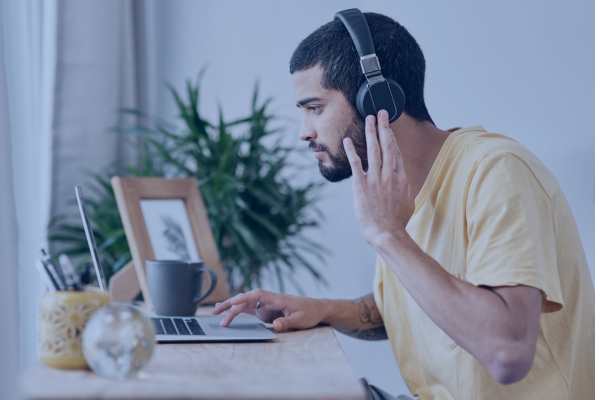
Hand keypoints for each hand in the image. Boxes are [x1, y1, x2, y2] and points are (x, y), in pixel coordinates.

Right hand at [212, 289, 325, 331]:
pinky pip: (250, 310)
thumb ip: (287, 323)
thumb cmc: (310, 312)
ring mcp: (267, 305)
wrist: (318, 309)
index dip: (244, 298)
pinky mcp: (267, 311)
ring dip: (232, 307)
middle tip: (216, 311)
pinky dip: (239, 311)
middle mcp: (269, 300)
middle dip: (231, 303)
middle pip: (246, 298)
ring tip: (217, 314)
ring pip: (246, 304)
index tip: (232, 303)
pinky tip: (229, 316)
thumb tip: (274, 326)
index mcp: (277, 299)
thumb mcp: (300, 320)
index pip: (257, 296)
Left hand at [343, 110, 414, 245]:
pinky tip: (347, 140)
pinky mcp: (362, 186)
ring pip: (374, 150)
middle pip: (387, 145)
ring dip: (371, 132)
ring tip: (368, 119)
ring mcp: (375, 179)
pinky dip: (351, 151)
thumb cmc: (397, 221)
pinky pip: (356, 164)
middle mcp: (389, 174)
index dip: (391, 136)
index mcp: (401, 177)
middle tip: (380, 112)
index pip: (395, 151)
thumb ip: (404, 187)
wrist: (387, 233)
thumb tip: (403, 181)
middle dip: (383, 126)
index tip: (388, 125)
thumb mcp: (408, 201)